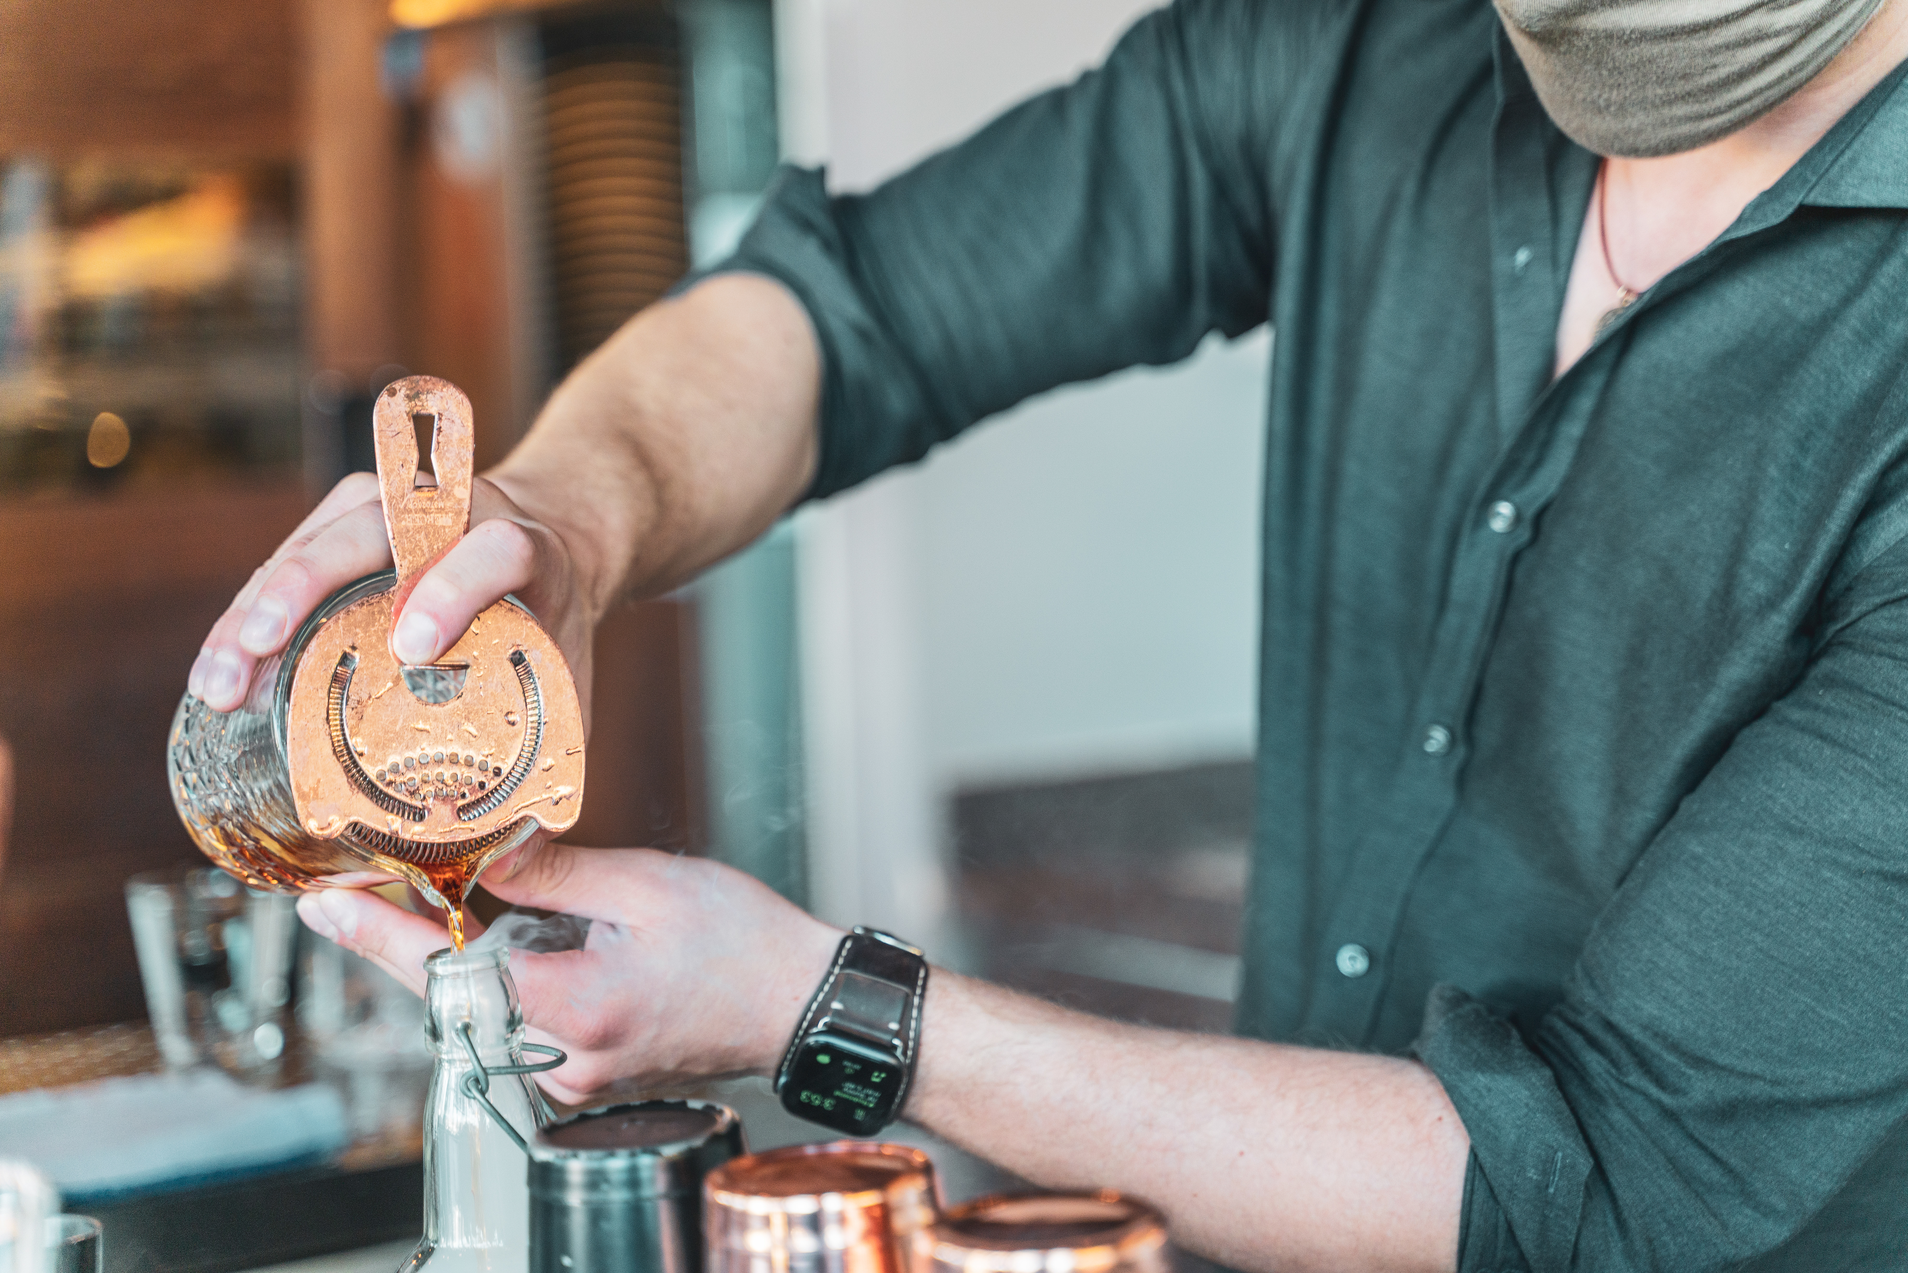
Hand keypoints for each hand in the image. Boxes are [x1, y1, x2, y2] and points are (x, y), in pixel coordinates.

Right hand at [187, 471, 598, 723]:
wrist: (546, 548)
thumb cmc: (549, 625)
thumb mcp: (567, 679)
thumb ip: (549, 754)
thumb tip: (506, 869)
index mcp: (524, 548)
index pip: (494, 552)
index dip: (453, 591)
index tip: (412, 645)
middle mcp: (447, 517)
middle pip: (365, 533)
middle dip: (301, 593)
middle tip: (257, 660)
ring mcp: (387, 513)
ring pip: (310, 546)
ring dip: (252, 613)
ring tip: (219, 685)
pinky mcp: (343, 524)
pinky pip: (285, 562)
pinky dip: (247, 617)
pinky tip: (220, 674)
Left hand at [296, 845, 843, 1103]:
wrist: (801, 1005)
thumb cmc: (744, 946)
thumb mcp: (647, 887)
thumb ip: (555, 873)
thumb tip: (485, 848)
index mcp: (575, 1008)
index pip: (450, 973)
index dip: (381, 935)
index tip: (327, 906)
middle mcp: (566, 1059)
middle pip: (455, 1000)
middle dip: (414, 939)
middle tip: (364, 887)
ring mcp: (576, 1075)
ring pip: (487, 1013)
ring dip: (469, 957)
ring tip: (469, 901)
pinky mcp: (589, 1073)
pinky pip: (522, 1025)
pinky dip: (507, 979)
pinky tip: (520, 938)